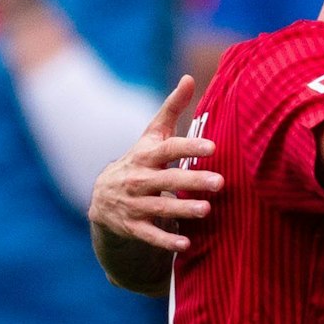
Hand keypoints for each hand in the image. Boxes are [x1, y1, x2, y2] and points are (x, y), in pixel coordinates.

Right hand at [89, 76, 223, 251]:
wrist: (103, 197)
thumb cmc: (140, 160)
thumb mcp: (151, 135)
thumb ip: (171, 108)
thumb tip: (190, 78)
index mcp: (145, 155)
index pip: (167, 149)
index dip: (189, 147)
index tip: (212, 146)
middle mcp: (137, 179)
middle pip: (166, 180)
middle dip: (192, 181)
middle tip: (220, 182)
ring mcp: (133, 204)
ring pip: (159, 208)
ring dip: (183, 210)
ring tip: (207, 209)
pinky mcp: (132, 227)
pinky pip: (149, 235)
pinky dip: (166, 241)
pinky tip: (186, 245)